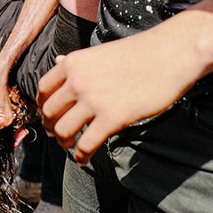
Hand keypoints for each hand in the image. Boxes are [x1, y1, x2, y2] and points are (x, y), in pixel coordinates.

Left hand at [38, 32, 191, 165]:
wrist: (169, 55)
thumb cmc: (139, 52)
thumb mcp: (101, 52)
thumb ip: (78, 62)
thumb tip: (59, 61)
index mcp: (74, 63)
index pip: (44, 89)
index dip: (43, 106)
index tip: (48, 115)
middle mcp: (78, 81)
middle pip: (50, 112)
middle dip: (51, 127)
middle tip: (58, 134)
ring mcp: (94, 100)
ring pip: (63, 130)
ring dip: (64, 143)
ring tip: (72, 147)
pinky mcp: (112, 118)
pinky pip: (86, 145)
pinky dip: (81, 156)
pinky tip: (84, 160)